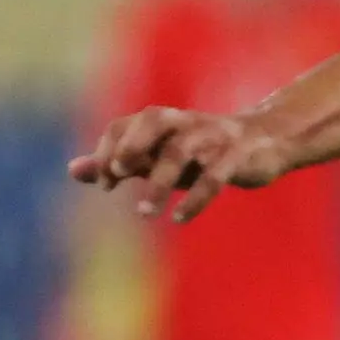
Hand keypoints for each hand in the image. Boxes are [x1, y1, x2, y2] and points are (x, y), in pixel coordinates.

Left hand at [69, 105, 297, 223]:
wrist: (266, 140)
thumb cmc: (200, 151)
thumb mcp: (156, 155)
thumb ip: (117, 162)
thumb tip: (73, 170)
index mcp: (162, 121)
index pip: (125, 124)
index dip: (108, 150)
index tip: (105, 183)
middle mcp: (185, 123)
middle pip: (153, 121)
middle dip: (132, 145)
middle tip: (117, 173)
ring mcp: (212, 138)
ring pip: (180, 152)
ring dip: (159, 183)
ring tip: (144, 213)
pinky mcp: (237, 157)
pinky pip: (214, 176)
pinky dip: (195, 198)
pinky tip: (178, 219)